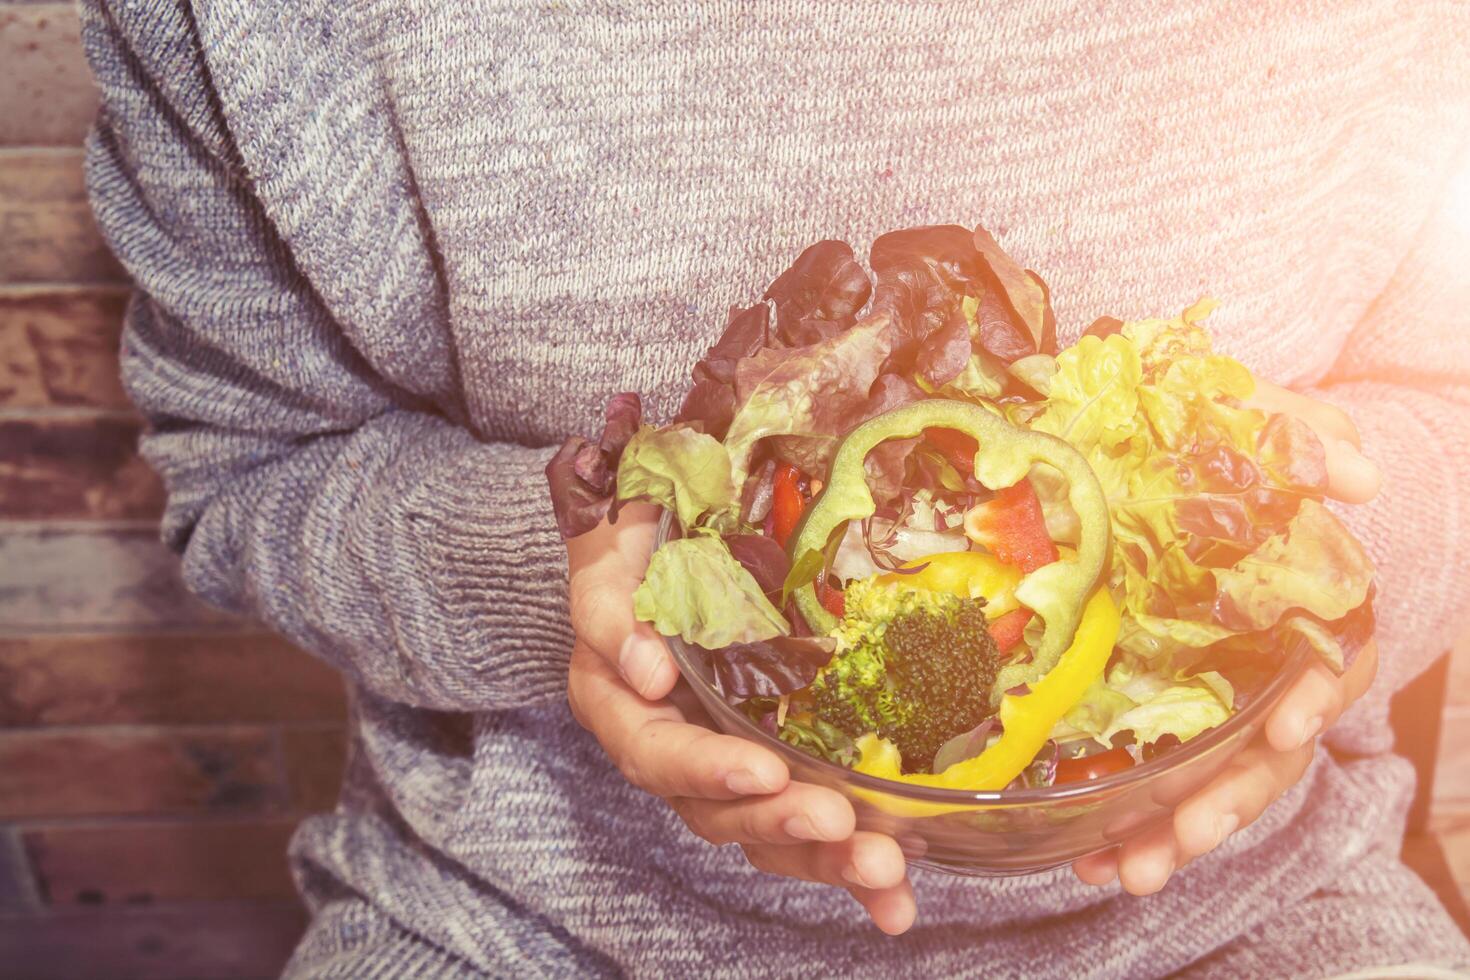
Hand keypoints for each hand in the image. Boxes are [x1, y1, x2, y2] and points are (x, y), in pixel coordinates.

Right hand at [564, 504, 916, 933]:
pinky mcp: (784, 756)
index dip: (708, 770)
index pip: (659, 754)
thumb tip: (645, 672)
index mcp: (623, 708)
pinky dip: (854, 851)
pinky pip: (812, 811)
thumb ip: (612, 612)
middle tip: (843, 827)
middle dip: (783, 826)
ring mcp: (733, 758)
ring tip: (888, 872)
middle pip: (721, 812)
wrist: (670, 522)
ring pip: (771, 828)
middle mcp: (676, 748)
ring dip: (829, 859)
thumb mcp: (611, 560)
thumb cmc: (636, 537)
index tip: (764, 772)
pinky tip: (902, 890)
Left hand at [1073, 380, 1381, 893]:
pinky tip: (1088, 854)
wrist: (1176, 474)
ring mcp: (1219, 706)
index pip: (1335, 663)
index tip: (1292, 720)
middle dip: (1227, 801)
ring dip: (1174, 833)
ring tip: (1126, 871)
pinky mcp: (1166, 720)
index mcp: (1307, 614)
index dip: (1320, 693)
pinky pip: (1159, 783)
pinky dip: (1129, 823)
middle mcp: (1271, 675)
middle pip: (1269, 754)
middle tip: (1180, 838)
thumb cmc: (1225, 452)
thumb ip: (1301, 438)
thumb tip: (1359, 471)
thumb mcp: (1259, 427)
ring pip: (1214, 786)